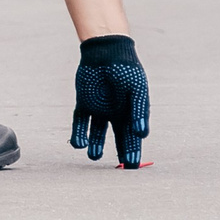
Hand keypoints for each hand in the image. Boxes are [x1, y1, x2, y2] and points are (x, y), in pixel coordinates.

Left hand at [71, 35, 149, 167]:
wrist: (106, 52)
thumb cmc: (126, 71)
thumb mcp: (137, 91)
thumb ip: (139, 112)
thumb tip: (140, 135)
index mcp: (131, 113)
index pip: (132, 137)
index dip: (133, 151)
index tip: (132, 166)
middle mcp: (115, 114)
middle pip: (117, 138)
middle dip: (118, 152)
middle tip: (120, 167)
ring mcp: (99, 109)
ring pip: (96, 132)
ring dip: (95, 145)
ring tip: (93, 156)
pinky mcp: (84, 103)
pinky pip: (80, 121)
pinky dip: (78, 133)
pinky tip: (78, 144)